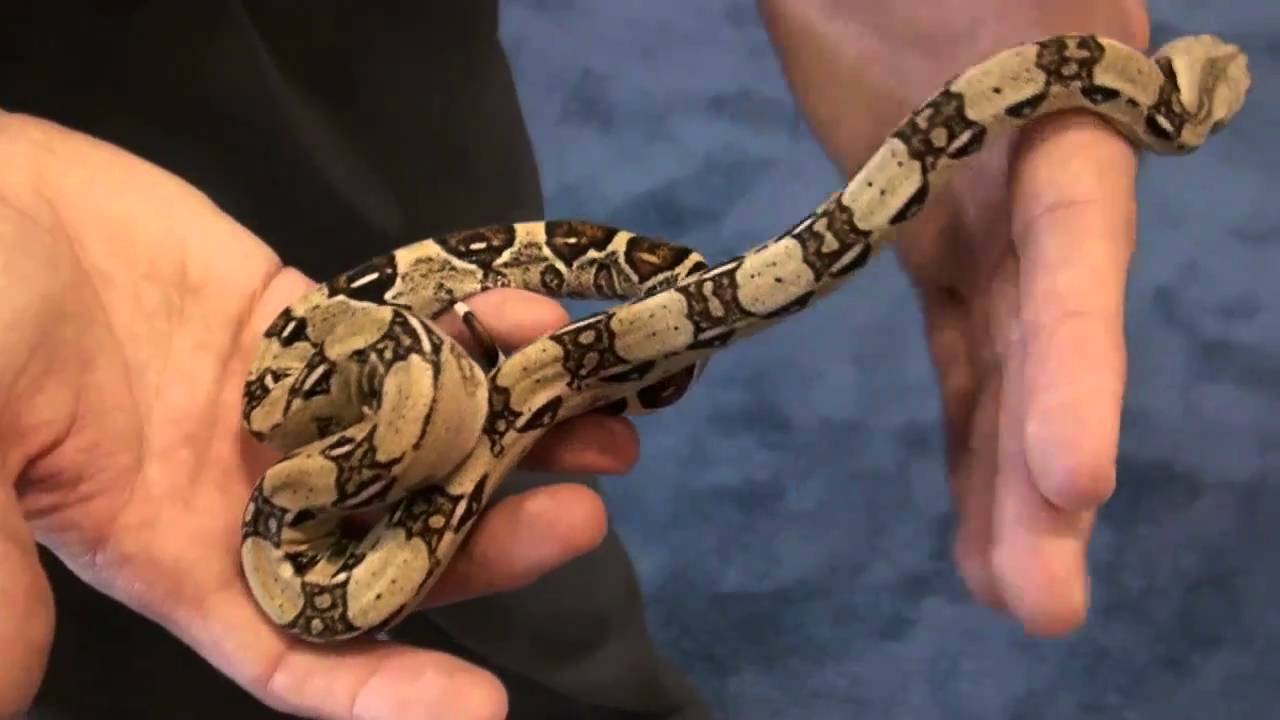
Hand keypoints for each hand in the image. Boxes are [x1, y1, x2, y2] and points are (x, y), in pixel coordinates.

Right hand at [0, 113, 637, 718]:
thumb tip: (11, 685)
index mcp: (177, 551)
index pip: (292, 649)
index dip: (381, 687)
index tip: (480, 704)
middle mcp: (253, 489)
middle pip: (395, 538)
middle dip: (490, 538)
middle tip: (582, 517)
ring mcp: (293, 401)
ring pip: (423, 439)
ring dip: (514, 436)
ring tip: (608, 428)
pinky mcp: (312, 318)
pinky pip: (409, 335)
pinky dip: (472, 334)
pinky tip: (529, 322)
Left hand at [761, 0, 1149, 635]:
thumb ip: (1002, 7)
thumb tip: (1052, 66)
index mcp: (1067, 112)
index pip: (1075, 256)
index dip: (1077, 367)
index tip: (1071, 480)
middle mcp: (1043, 186)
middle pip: (1052, 343)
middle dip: (1046, 474)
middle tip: (1043, 606)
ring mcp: (986, 222)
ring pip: (1009, 368)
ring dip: (1010, 486)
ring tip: (1011, 598)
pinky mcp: (929, 241)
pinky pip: (961, 349)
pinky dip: (970, 435)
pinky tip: (974, 524)